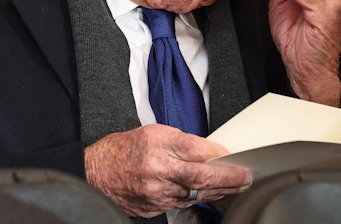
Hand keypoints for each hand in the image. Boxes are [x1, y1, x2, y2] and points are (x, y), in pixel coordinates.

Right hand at [84, 124, 251, 217]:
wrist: (94, 174)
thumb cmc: (120, 150)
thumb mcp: (152, 131)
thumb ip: (182, 140)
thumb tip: (208, 151)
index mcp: (159, 148)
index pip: (200, 153)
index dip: (222, 157)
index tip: (236, 158)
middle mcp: (159, 173)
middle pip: (203, 180)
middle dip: (229, 180)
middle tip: (246, 178)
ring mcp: (157, 195)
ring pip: (196, 196)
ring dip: (218, 192)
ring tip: (235, 187)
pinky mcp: (154, 209)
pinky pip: (182, 205)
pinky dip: (197, 199)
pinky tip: (207, 195)